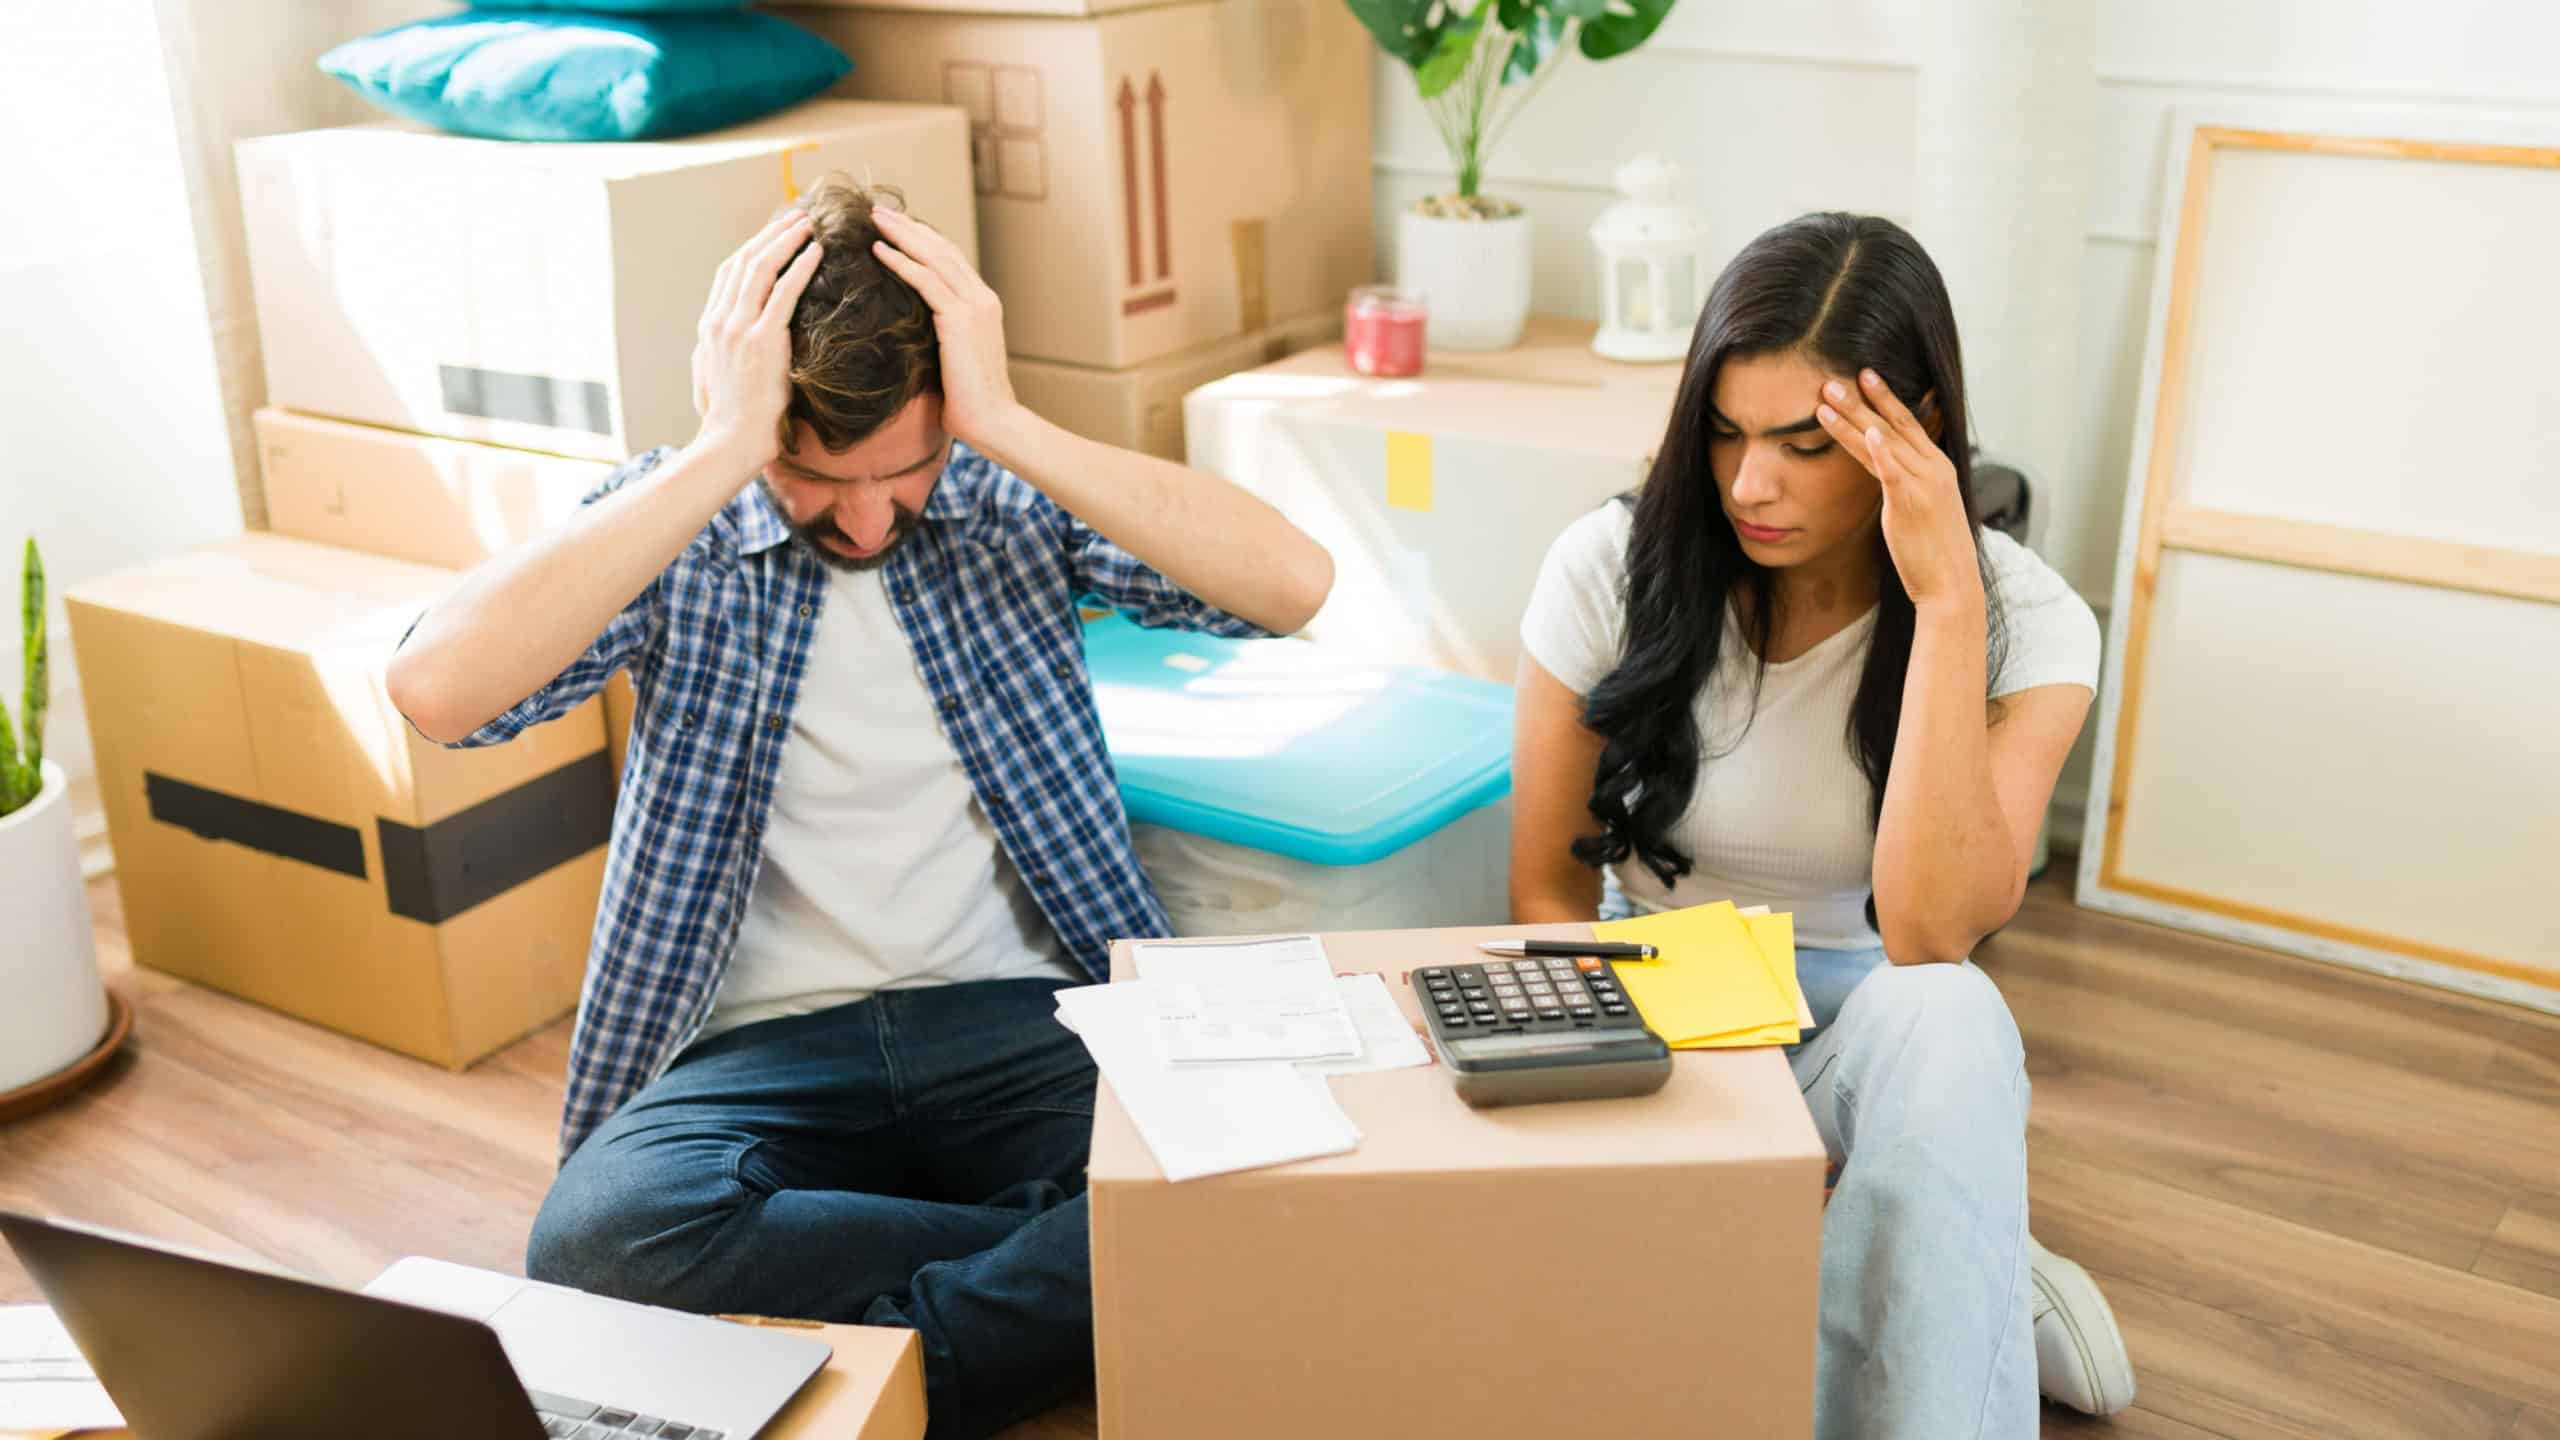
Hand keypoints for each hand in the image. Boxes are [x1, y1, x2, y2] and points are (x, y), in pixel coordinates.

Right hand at [691, 210, 822, 467]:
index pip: (730, 272)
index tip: (775, 232)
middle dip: (771, 234)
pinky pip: (783, 293)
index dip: (753, 246)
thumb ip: (713, 352)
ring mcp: (738, 328)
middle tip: (797, 216)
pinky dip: (800, 267)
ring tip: (808, 224)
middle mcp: (719, 319)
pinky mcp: (762, 340)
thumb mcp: (711, 377)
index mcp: (709, 325)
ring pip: (761, 267)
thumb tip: (713, 342)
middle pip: (744, 260)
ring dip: (786, 240)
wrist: (729, 443)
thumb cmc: (727, 420)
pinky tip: (817, 252)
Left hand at [869, 206, 1026, 453]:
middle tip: (880, 210)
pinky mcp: (960, 319)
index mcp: (983, 305)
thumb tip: (909, 335)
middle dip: (909, 227)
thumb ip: (940, 338)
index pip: (950, 261)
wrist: (995, 421)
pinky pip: (925, 280)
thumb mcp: (954, 361)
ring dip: (901, 234)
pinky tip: (877, 249)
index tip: (896, 227)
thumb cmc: (972, 404)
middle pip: (941, 249)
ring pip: (933, 256)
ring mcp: (974, 306)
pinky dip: (901, 261)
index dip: (922, 240)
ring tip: (875, 218)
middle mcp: (982, 298)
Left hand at [1816, 369, 1982, 610]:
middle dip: (1863, 399)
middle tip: (1835, 378)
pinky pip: (1893, 472)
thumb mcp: (1925, 510)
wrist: (1951, 584)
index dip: (1885, 399)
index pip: (1908, 425)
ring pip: (1883, 442)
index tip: (1865, 376)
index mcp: (1937, 468)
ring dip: (1853, 417)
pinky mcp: (1911, 505)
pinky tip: (1867, 432)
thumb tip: (1889, 476)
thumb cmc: (1934, 552)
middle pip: (1893, 425)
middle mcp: (1933, 469)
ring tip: (1827, 397)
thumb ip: (1908, 487)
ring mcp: (1923, 485)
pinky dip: (1881, 450)